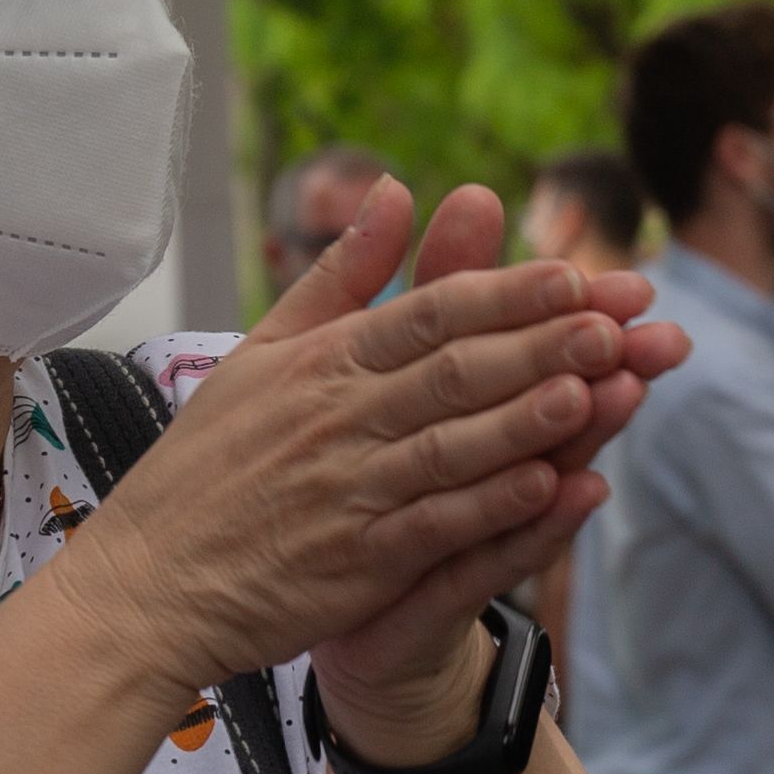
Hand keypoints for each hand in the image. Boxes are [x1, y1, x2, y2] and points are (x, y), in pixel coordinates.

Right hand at [54, 179, 684, 715]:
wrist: (151, 584)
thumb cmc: (210, 466)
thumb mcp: (264, 352)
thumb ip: (341, 274)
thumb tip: (397, 188)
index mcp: (321, 362)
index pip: (429, 312)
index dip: (508, 293)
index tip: (577, 274)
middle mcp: (338, 418)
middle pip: (456, 369)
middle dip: (545, 342)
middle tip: (622, 320)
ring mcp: (349, 491)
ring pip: (454, 442)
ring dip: (530, 415)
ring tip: (601, 386)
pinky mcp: (356, 562)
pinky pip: (436, 525)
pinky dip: (493, 505)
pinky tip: (551, 486)